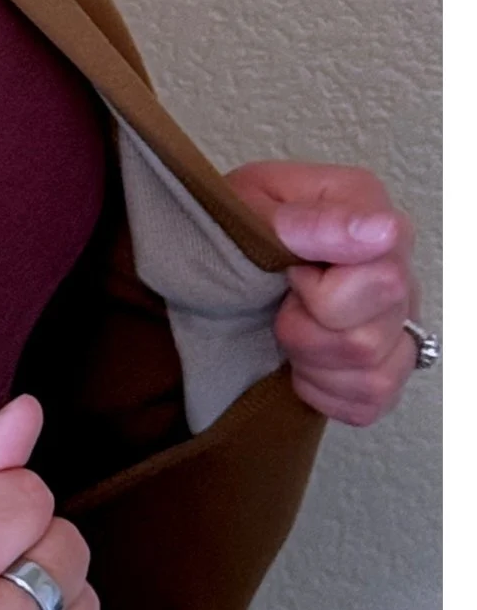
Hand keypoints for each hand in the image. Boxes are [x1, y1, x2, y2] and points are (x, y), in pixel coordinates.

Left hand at [226, 158, 420, 425]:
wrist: (210, 263)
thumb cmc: (230, 226)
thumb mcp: (249, 208)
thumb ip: (310, 220)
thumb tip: (381, 229)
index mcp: (367, 209)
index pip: (385, 278)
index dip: (323, 291)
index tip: (288, 274)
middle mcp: (395, 263)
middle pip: (371, 338)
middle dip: (305, 331)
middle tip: (278, 303)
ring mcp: (398, 319)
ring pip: (373, 377)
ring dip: (310, 361)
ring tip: (284, 327)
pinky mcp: (388, 365)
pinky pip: (370, 401)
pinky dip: (321, 388)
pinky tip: (300, 357)